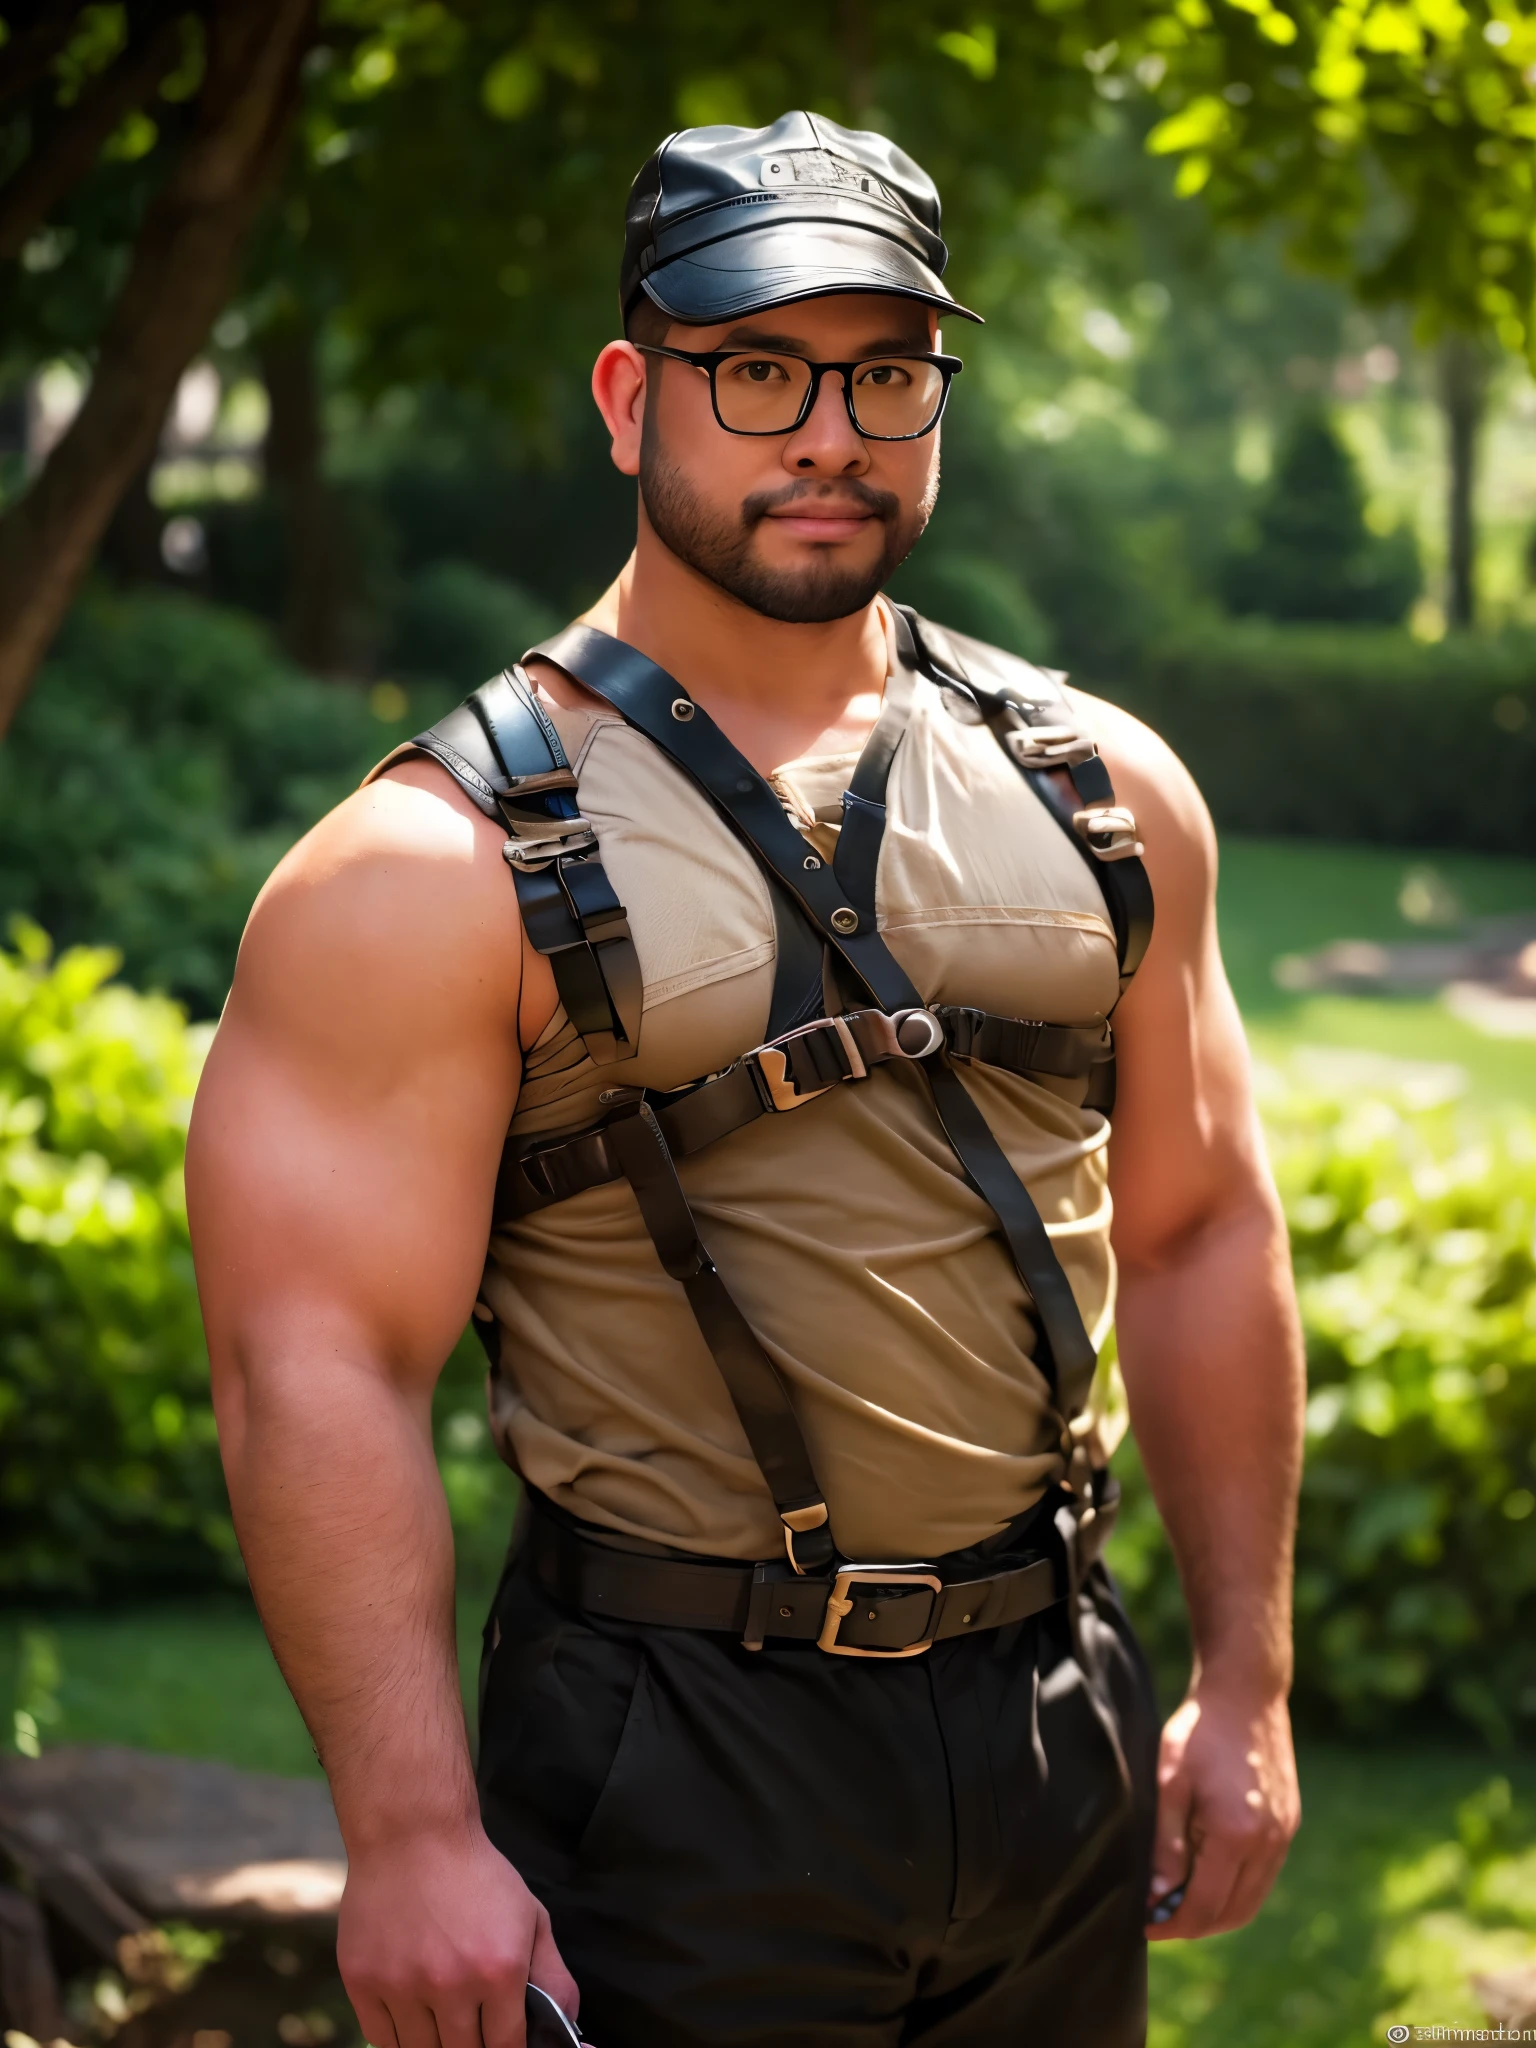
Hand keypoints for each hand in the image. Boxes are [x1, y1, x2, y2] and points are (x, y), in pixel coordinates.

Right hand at [337, 1822, 578, 2047]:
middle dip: (473, 2044)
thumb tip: (570, 2030)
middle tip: (472, 2024)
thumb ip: (553, 1977)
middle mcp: (450, 1985)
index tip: (502, 2039)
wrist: (412, 1832)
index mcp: (499, 1970)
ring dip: (435, 2041)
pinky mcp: (362, 1982)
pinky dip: (398, 2035)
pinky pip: (381, 2039)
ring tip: (442, 2013)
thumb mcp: (530, 1916)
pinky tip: (411, 2010)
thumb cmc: (476, 1873)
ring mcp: (402, 1986)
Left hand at [1145, 1680, 1299, 1940]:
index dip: (1170, 1924)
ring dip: (1216, 1911)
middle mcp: (1268, 1843)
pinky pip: (1263, 1876)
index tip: (1142, 1925)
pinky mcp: (1289, 1823)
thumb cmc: (1199, 1731)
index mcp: (1236, 1836)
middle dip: (1192, 1925)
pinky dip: (1236, 1888)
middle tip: (1157, 1919)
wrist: (1245, 1692)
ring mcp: (1283, 1835)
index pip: (1203, 1907)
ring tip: (1178, 1901)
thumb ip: (1166, 1843)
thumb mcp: (1169, 1782)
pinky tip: (1207, 1873)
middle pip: (1231, 1914)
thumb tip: (1157, 1895)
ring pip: (1250, 1900)